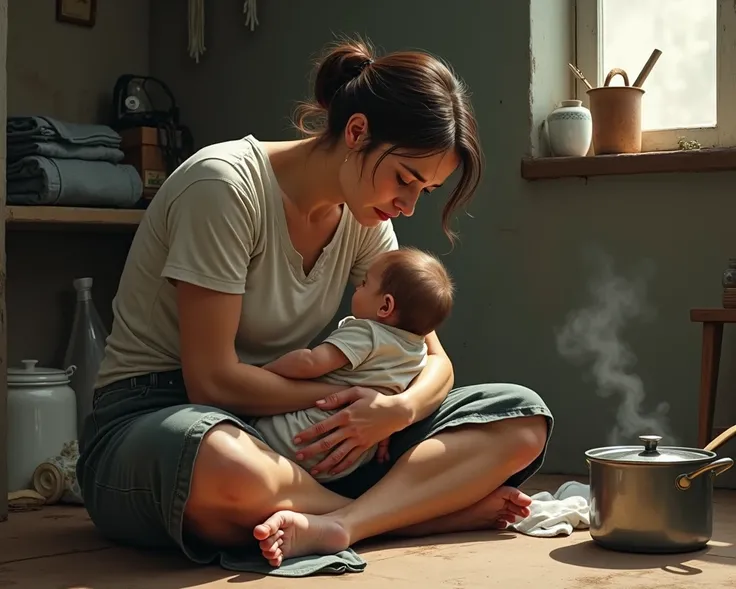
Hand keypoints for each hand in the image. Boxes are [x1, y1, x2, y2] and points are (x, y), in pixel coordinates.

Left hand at [293, 387, 407, 476]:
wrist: (397, 412)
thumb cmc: (376, 399)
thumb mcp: (357, 391)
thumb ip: (336, 397)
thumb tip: (318, 403)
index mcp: (346, 415)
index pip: (322, 426)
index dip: (307, 434)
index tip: (296, 439)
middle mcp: (351, 430)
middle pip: (327, 443)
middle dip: (311, 451)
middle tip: (298, 457)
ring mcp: (358, 440)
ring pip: (338, 455)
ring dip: (324, 463)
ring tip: (313, 470)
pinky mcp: (366, 446)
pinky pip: (352, 459)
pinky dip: (341, 467)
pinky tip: (332, 472)